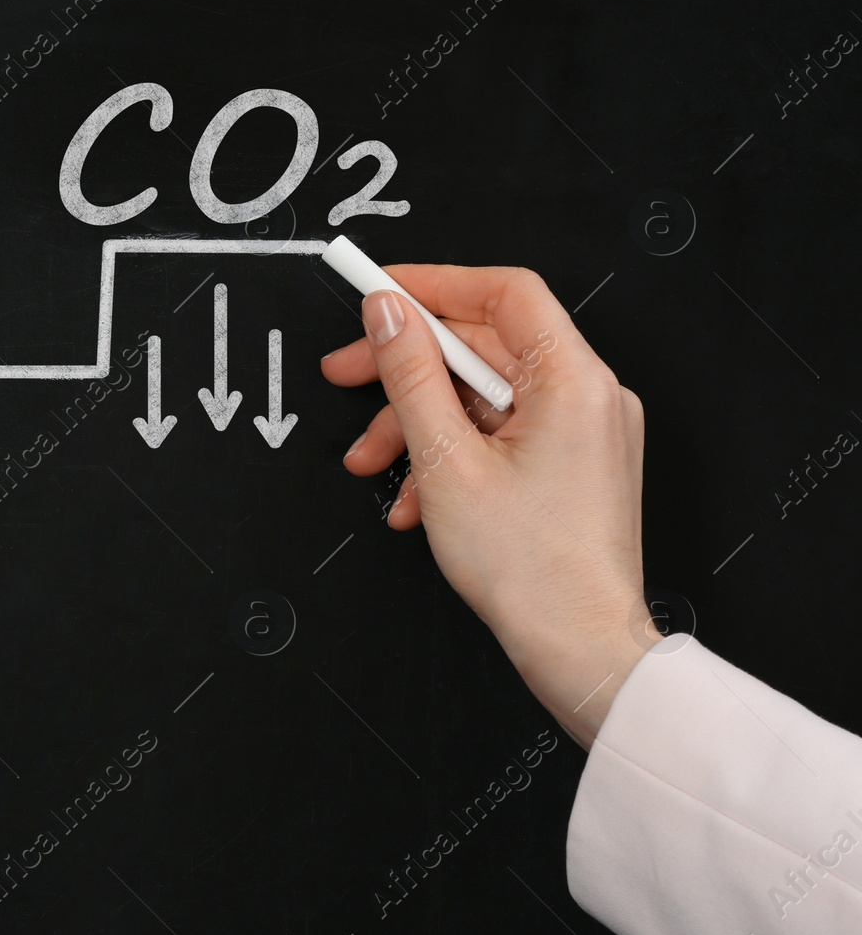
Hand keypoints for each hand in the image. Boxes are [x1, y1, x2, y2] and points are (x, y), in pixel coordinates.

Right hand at [320, 266, 657, 748]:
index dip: (433, 284)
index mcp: (573, 380)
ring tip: (371, 465)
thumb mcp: (446, 460)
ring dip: (418, 424)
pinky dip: (450, 455)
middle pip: (482, 347)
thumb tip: (387, 313)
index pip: (502, 293)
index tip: (377, 291)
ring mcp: (582, 433)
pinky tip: (415, 500)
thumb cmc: (531, 570)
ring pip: (482, 398)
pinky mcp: (571, 466)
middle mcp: (589, 396)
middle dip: (406, 367)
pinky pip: (499, 435)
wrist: (580, 651)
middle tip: (344, 373)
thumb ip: (410, 375)